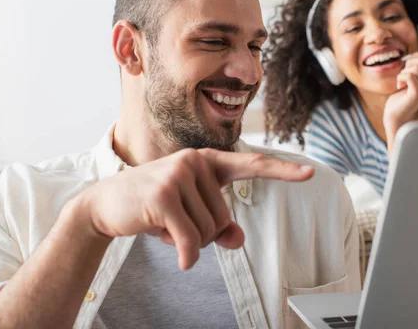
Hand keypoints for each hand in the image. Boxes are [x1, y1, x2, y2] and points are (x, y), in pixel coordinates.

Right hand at [78, 148, 314, 269]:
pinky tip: (172, 253)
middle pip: (224, 218)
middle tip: (175, 224)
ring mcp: (178, 175)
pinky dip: (185, 255)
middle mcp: (195, 162)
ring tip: (165, 226)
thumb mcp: (190, 216)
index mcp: (207, 162)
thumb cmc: (155, 207)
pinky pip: (190, 240)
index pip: (250, 165)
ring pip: (209, 231)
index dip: (282, 172)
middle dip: (203, 234)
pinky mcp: (163, 195)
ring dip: (189, 242)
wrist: (107, 205)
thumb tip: (238, 239)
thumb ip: (218, 226)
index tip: (310, 174)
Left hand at [383, 52, 417, 149]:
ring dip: (404, 71)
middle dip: (411, 62)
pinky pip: (410, 76)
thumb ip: (414, 69)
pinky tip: (399, 86)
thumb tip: (412, 55)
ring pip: (417, 68)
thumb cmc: (399, 99)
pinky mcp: (417, 95)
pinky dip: (401, 77)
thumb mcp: (408, 81)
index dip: (417, 57)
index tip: (405, 65)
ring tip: (400, 82)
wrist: (394, 117)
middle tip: (402, 73)